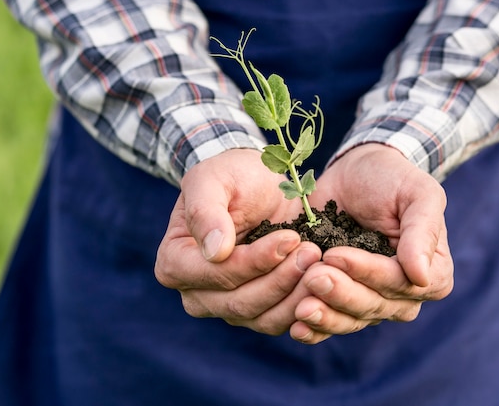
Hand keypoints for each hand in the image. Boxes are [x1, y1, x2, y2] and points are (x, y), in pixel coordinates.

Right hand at [154, 149, 321, 334]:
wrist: (256, 184)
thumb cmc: (230, 177)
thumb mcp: (212, 180)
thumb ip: (205, 211)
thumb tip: (214, 251)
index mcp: (175, 263)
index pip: (216, 274)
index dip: (254, 261)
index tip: (290, 238)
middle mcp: (196, 294)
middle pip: (240, 303)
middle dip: (281, 279)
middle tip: (313, 251)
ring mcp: (226, 308)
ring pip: (263, 319)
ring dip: (297, 294)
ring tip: (320, 261)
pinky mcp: (257, 312)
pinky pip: (281, 320)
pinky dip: (305, 304)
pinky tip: (323, 279)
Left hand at [290, 144, 453, 342]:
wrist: (355, 174)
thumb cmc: (392, 179)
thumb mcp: (417, 194)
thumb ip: (422, 232)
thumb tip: (421, 276)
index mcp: (433, 274)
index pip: (400, 283)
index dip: (367, 273)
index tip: (335, 254)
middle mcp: (404, 296)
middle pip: (373, 305)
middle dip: (341, 293)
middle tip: (312, 275)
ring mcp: (372, 302)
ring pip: (351, 320)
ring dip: (326, 316)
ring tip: (301, 306)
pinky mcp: (342, 302)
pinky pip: (331, 325)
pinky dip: (314, 329)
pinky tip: (296, 327)